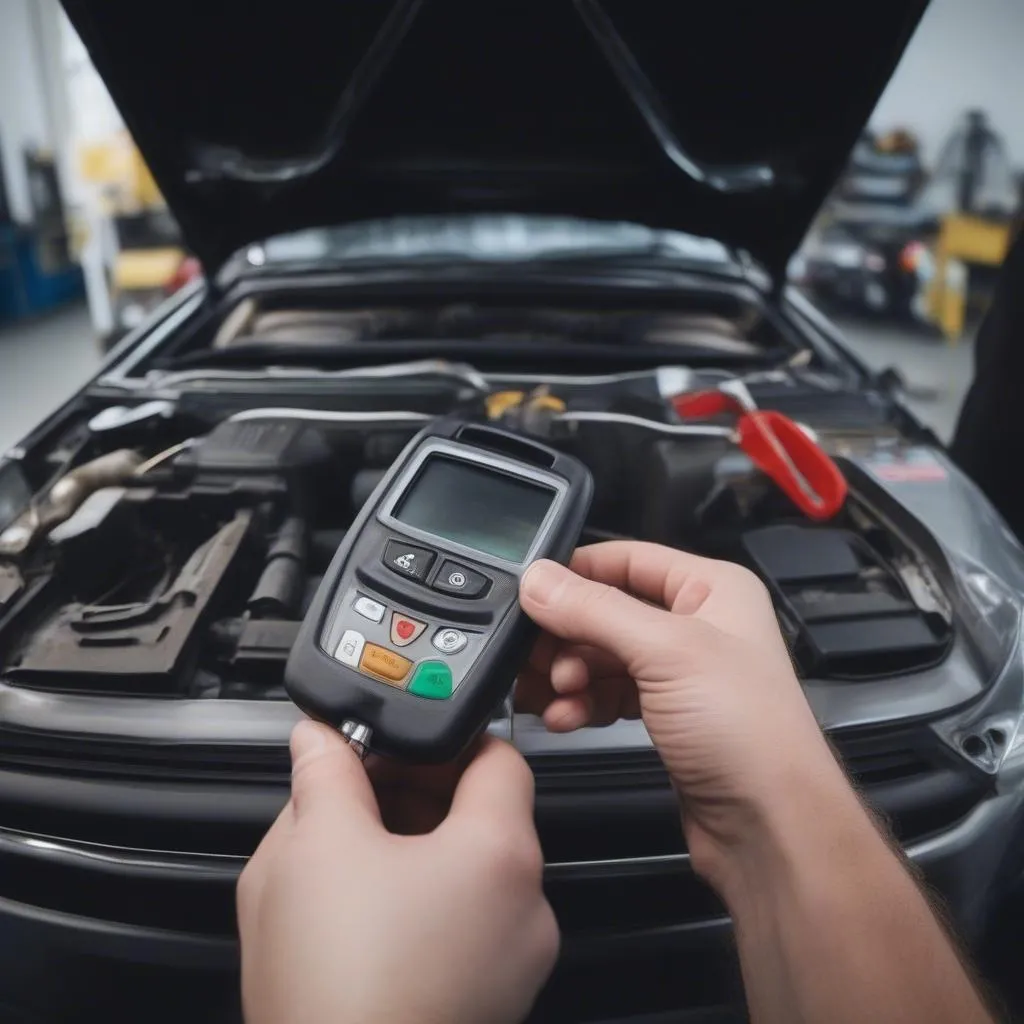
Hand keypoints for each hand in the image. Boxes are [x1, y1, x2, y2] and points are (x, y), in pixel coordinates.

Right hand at [238, 722, 557, 1023]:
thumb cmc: (337, 992)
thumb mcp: (313, 851)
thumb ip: (324, 775)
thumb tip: (321, 738)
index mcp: (500, 854)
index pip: (498, 755)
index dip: (440, 741)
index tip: (391, 746)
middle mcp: (527, 906)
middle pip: (484, 813)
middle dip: (417, 793)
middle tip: (357, 798)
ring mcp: (515, 959)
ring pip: (472, 871)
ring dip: (419, 849)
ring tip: (352, 862)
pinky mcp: (494, 999)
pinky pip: (470, 923)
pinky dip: (428, 903)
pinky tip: (368, 917)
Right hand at [517, 541, 844, 882]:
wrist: (770, 826)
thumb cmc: (748, 731)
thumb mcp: (666, 653)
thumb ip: (595, 610)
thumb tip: (538, 579)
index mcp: (712, 588)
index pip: (627, 559)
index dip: (576, 573)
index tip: (529, 593)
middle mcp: (696, 624)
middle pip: (606, 610)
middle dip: (567, 636)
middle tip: (537, 660)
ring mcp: (680, 673)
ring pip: (602, 656)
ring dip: (569, 675)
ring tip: (553, 695)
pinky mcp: (665, 716)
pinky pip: (607, 694)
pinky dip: (582, 703)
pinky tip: (565, 718)